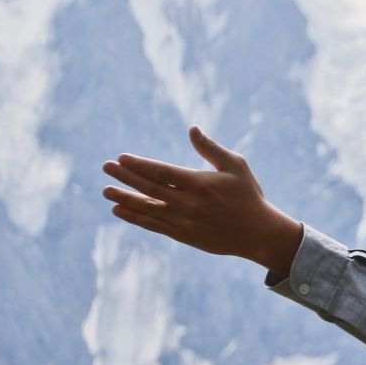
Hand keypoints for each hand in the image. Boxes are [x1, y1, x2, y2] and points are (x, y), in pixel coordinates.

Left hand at [100, 126, 303, 276]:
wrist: (259, 234)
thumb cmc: (248, 196)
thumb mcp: (236, 166)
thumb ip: (210, 148)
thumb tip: (191, 129)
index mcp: (200, 183)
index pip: (161, 172)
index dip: (139, 165)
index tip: (121, 158)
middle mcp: (188, 203)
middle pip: (149, 188)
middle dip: (125, 177)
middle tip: (106, 167)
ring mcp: (184, 221)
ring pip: (147, 208)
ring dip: (124, 199)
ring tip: (106, 191)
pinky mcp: (184, 236)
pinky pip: (154, 226)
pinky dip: (135, 218)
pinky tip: (120, 210)